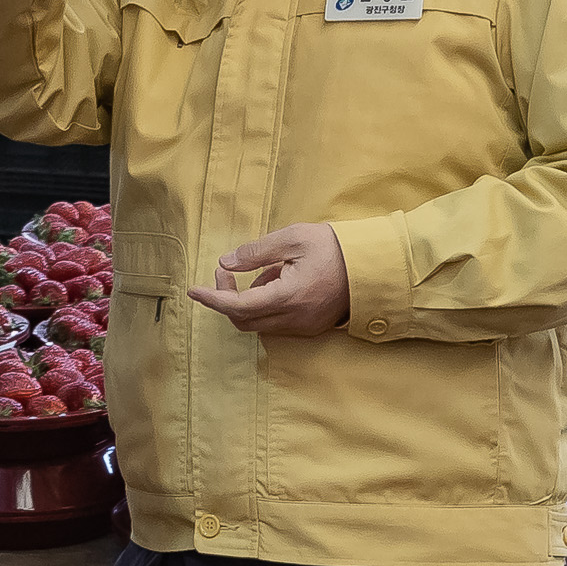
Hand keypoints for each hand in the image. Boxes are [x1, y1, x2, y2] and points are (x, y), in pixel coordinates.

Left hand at [187, 223, 349, 336]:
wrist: (373, 266)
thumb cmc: (334, 247)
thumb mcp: (292, 238)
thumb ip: (256, 252)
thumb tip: (226, 263)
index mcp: (288, 297)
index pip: (238, 306)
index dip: (212, 298)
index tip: (193, 290)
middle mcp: (294, 319)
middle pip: (243, 321)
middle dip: (226, 298)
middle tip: (226, 271)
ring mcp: (303, 327)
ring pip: (259, 323)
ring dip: (247, 301)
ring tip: (261, 270)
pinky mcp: (311, 327)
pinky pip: (276, 323)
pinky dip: (265, 305)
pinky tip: (276, 281)